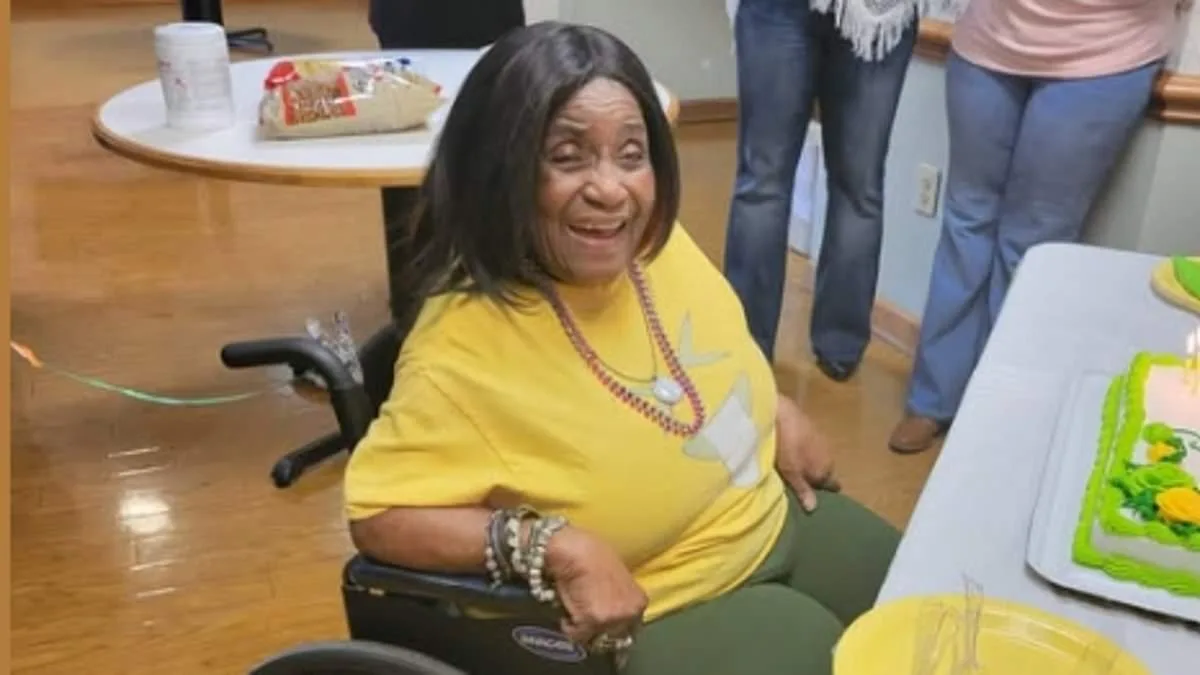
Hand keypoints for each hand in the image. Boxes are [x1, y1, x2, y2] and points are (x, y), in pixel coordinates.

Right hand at [545, 526, 647, 649]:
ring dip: (582, 628)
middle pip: (613, 638)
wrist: (576, 549)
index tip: (601, 625)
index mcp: (639, 602)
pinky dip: (567, 625)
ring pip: (593, 638)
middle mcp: (630, 613)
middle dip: (598, 631)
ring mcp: (612, 618)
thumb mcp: (616, 578)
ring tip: (574, 609)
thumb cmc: (591, 554)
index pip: (629, 629)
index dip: (612, 627)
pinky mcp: (592, 621)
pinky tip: (566, 608)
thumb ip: (618, 598)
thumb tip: (608, 609)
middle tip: (584, 620)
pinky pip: (575, 634)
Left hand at [775, 394, 840, 511]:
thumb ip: (803, 489)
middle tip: (803, 480)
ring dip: (810, 459)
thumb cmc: (786, 448)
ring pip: (819, 455)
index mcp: (825, 468)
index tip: (820, 494)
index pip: (832, 484)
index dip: (825, 489)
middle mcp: (828, 454)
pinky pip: (811, 443)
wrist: (781, 413)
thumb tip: (813, 509)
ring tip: (796, 464)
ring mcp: (821, 439)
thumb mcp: (791, 473)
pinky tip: (792, 446)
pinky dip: (804, 447)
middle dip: (817, 474)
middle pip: (825, 469)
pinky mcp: (811, 426)